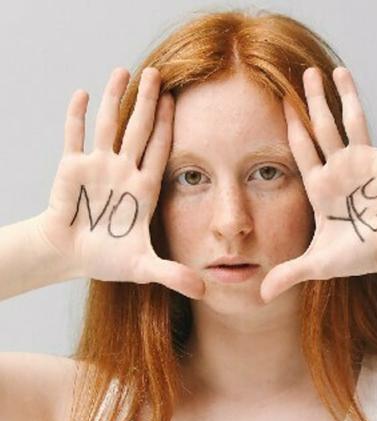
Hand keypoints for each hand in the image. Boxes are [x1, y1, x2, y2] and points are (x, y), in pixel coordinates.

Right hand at [37, 67, 204, 299]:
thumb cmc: (108, 257)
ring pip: (110, 125)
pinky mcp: (72, 169)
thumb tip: (203, 291)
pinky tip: (83, 93)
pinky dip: (78, 117)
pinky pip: (75, 137)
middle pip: (139, 129)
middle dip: (148, 102)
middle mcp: (124, 170)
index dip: (169, 126)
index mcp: (145, 187)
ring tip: (124, 71)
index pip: (160, 150)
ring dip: (116, 99)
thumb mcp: (144, 266)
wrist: (71, 255)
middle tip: (158, 72)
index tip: (180, 101)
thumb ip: (172, 274)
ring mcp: (99, 166)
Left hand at [259, 66, 376, 303]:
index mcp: (321, 185)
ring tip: (337, 70)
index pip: (301, 150)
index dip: (290, 127)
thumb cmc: (361, 254)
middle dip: (313, 100)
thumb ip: (290, 273)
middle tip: (304, 72)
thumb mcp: (320, 264)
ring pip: (354, 121)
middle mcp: (341, 167)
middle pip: (323, 126)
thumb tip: (260, 297)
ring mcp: (366, 162)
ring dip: (347, 96)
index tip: (277, 101)